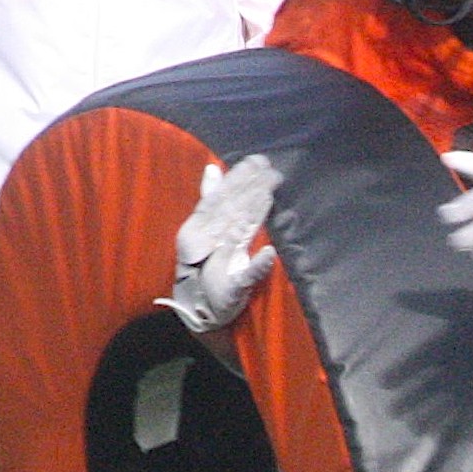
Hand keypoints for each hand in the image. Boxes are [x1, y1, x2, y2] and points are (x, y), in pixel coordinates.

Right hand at [156, 154, 280, 333]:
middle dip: (250, 189)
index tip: (257, 162)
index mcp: (202, 228)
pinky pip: (247, 275)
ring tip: (269, 194)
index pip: (221, 198)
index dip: (238, 179)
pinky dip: (259, 265)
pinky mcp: (234, 287)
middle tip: (270, 170)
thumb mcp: (206, 231)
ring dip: (253, 214)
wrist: (202, 310)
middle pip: (231, 211)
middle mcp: (209, 243)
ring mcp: (221, 265)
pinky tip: (270, 255)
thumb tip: (212, 168)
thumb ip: (209, 198)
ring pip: (238, 234)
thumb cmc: (207, 266)